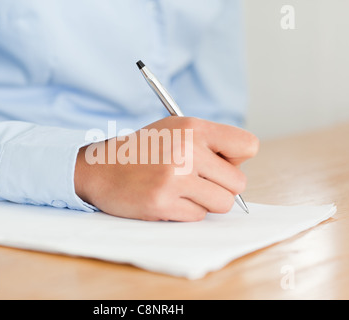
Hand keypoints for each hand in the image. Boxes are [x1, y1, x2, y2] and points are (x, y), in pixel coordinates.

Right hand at [74, 116, 258, 220]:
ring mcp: (174, 177)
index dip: (237, 159)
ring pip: (222, 203)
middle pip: (238, 183)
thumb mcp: (175, 131)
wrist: (100, 167)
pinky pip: (198, 216)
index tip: (219, 163)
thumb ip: (210, 144)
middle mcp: (186, 149)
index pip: (248, 145)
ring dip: (205, 202)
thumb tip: (240, 168)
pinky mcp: (162, 202)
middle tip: (197, 182)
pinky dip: (185, 212)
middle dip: (221, 187)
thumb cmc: (143, 151)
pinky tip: (167, 199)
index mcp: (192, 127)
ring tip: (182, 191)